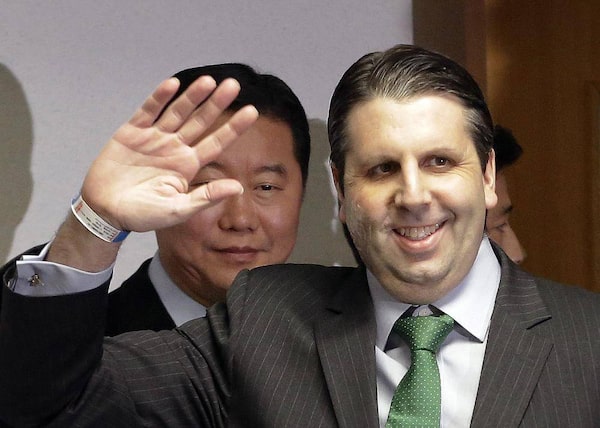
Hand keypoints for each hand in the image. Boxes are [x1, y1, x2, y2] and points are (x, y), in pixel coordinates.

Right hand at [80, 76, 258, 231]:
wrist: (105, 211)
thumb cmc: (143, 215)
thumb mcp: (179, 209)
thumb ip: (206, 197)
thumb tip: (238, 187)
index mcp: (188, 165)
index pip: (217, 142)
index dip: (233, 127)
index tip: (252, 111)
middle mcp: (175, 148)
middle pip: (200, 121)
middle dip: (216, 103)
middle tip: (234, 85)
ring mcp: (154, 138)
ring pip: (177, 112)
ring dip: (192, 96)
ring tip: (209, 81)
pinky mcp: (131, 132)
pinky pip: (148, 111)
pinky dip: (159, 98)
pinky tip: (173, 85)